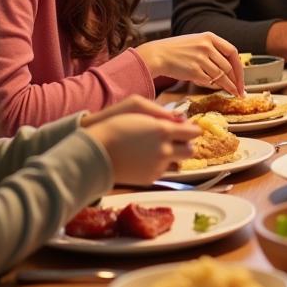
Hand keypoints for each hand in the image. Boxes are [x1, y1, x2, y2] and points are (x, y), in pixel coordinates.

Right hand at [82, 96, 199, 183]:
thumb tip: (181, 119)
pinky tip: (144, 157)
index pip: (192, 132)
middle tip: (175, 139)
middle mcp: (164, 150)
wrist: (94, 151)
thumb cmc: (115, 124)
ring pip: (177, 162)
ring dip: (172, 155)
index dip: (191, 129)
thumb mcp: (139, 108)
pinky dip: (158, 164)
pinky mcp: (150, 178)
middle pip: (190, 150)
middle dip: (185, 144)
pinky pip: (162, 170)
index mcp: (163, 131)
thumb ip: (164, 114)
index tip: (187, 127)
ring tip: (155, 148)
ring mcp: (157, 166)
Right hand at [136, 32, 244, 94]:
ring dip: (228, 87)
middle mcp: (206, 46)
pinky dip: (213, 86)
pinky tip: (215, 89)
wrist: (157, 54)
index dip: (239, 67)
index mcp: (209, 37)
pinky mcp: (193, 70)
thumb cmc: (176, 50)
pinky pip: (209, 81)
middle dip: (236, 81)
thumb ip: (213, 51)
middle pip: (228, 66)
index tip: (241, 77)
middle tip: (240, 90)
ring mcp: (200, 58)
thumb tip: (229, 68)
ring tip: (233, 93)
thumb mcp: (197, 42)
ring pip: (221, 76)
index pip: (232, 52)